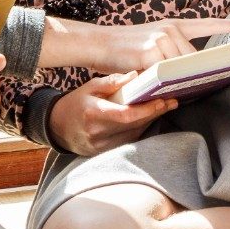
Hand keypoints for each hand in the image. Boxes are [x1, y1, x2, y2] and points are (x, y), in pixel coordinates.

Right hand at [39, 13, 229, 76]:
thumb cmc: (123, 48)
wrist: (97, 43)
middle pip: (195, 58)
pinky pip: (168, 74)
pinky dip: (168, 83)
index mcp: (172, 25)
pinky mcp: (152, 54)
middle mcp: (170, 30)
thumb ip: (170, 52)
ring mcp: (162, 41)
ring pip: (183, 68)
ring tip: (175, 87)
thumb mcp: (150, 43)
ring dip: (182, 80)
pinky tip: (165, 88)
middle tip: (205, 81)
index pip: (206, 24)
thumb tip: (188, 70)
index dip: (229, 24)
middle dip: (198, 71)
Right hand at [46, 71, 178, 155]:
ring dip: (151, 120)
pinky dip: (140, 128)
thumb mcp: (89, 87)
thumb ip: (111, 82)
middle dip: (155, 113)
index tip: (163, 100)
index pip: (126, 115)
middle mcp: (98, 134)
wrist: (57, 128)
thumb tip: (135, 76)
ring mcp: (102, 146)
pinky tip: (149, 117)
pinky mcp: (106, 153)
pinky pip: (129, 140)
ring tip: (164, 106)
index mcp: (93, 115)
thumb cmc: (74, 104)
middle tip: (172, 101)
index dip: (147, 109)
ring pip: (135, 134)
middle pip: (135, 125)